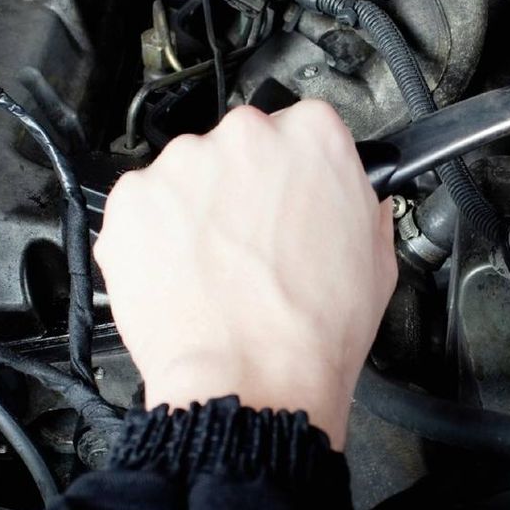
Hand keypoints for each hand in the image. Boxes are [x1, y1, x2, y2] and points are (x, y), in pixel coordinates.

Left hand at [94, 101, 395, 443]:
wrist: (249, 382)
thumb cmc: (313, 333)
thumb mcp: (376, 262)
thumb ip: (361, 208)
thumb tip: (352, 199)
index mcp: (314, 138)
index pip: (303, 128)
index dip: (296, 173)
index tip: (290, 198)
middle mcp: (245, 137)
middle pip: (240, 147)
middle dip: (243, 190)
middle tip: (253, 247)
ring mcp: (183, 165)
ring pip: (189, 177)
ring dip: (197, 213)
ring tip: (215, 272)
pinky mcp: (133, 199)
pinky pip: (143, 207)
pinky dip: (154, 237)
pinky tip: (182, 276)